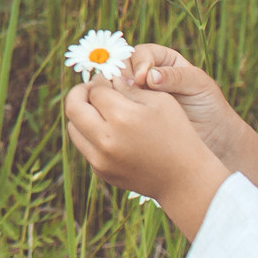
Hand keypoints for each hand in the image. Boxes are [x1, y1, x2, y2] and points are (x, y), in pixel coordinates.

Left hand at [64, 75, 229, 239]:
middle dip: (80, 93)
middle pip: (73, 107)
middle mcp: (106, 139)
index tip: (109, 81)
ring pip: (73, 128)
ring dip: (81, 114)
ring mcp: (101, 159)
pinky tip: (106, 129)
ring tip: (97, 109)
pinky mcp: (101, 171)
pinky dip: (89, 134)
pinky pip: (84, 146)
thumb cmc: (177, 133)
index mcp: (122, 117)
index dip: (102, 82)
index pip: (96, 90)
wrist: (184, 178)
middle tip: (91, 90)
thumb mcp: (160, 101)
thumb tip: (106, 79)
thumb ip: (129, 86)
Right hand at [125, 44, 239, 159]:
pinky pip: (119, 103)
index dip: (139, 63)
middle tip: (129, 90)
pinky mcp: (133, 111)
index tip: (141, 79)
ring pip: (117, 84)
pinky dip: (117, 105)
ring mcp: (138, 93)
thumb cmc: (209, 105)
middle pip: (123, 66)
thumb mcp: (198, 85)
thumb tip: (149, 76)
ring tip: (127, 102)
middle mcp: (146, 73)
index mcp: (163, 59)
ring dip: (118, 91)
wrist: (213, 136)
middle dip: (124, 76)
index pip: (142, 53)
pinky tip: (124, 113)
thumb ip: (175, 76)